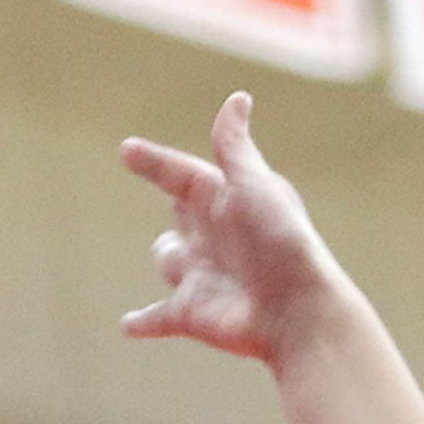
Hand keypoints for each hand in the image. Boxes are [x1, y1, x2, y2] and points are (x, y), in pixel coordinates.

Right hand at [116, 91, 359, 365]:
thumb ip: (235, 146)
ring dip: (167, 261)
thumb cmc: (281, 242)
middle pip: (181, 214)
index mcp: (225, 202)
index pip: (180, 175)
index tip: (127, 151)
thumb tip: (238, 97)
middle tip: (177, 197)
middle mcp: (213, 237)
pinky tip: (128, 326)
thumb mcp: (255, 185)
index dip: (154, 162)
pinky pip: (157, 318)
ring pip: (167, 260)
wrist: (296, 311)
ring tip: (177, 262)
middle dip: (178, 207)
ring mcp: (201, 277)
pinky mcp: (191, 314)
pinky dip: (142, 322)